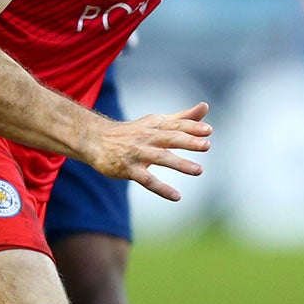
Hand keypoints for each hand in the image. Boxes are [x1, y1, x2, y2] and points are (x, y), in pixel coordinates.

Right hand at [86, 101, 210, 202]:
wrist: (96, 140)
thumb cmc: (132, 132)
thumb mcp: (156, 122)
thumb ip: (182, 117)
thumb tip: (205, 106)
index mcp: (156, 126)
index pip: (176, 125)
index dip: (192, 126)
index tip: (208, 130)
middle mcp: (147, 137)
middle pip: (170, 138)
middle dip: (188, 141)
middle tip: (206, 145)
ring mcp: (138, 153)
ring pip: (161, 158)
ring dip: (180, 163)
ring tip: (199, 170)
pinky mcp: (129, 169)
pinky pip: (147, 180)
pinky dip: (162, 188)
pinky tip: (176, 196)